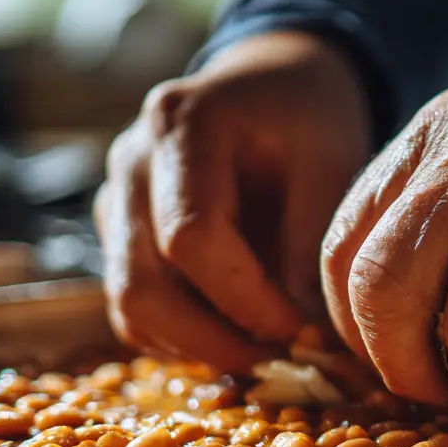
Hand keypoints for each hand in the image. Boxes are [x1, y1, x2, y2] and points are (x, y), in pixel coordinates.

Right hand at [97, 31, 370, 369]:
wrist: (271, 83)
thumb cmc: (307, 118)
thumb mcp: (332, 165)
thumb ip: (312, 247)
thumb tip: (303, 340)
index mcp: (181, 125)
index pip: (190, 237)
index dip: (245, 302)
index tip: (302, 333)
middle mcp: (131, 163)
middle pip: (142, 285)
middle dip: (216, 342)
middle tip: (285, 363)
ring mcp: (115, 200)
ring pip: (131, 308)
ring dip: (200, 348)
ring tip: (269, 352)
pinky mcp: (120, 236)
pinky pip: (137, 310)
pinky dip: (186, 339)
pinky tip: (240, 335)